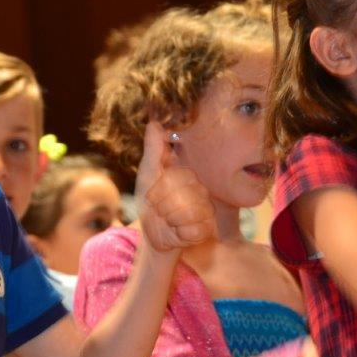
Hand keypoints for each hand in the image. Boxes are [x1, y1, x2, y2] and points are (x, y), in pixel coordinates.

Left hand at [135, 122, 215, 251]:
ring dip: (171, 220)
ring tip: (169, 220)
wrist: (155, 234)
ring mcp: (207, 210)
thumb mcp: (148, 174)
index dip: (157, 191)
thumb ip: (153, 149)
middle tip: (160, 210)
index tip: (152, 196)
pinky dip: (180, 233)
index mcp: (188, 175)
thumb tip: (154, 122)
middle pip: (182, 196)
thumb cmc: (150, 203)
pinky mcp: (208, 229)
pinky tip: (179, 232)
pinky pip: (195, 230)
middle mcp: (202, 190)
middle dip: (163, 207)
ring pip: (189, 213)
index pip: (174, 179)